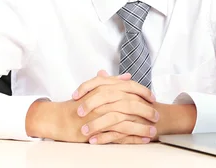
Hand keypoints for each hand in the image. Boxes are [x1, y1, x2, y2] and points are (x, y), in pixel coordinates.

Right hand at [25, 70, 158, 143]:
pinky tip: (142, 140)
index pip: (128, 88)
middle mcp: (103, 101)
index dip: (143, 92)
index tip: (152, 98)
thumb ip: (111, 82)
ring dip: (142, 126)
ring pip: (126, 120)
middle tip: (157, 115)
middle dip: (146, 110)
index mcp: (104, 89)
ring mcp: (100, 116)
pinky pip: (119, 135)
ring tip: (153, 131)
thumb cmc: (77, 105)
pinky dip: (132, 138)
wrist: (58, 118)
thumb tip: (127, 76)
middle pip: (130, 104)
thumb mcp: (94, 89)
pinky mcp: (98, 131)